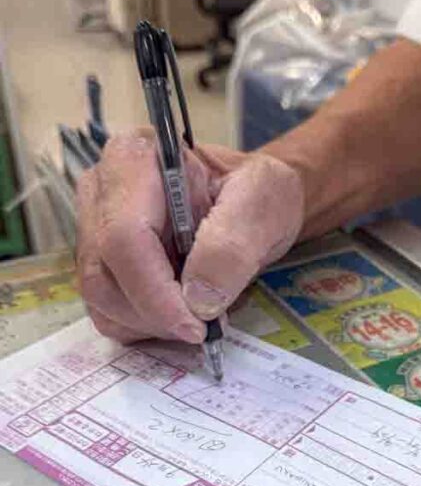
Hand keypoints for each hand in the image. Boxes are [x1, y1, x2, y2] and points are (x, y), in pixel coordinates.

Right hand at [77, 129, 303, 343]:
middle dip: (156, 314)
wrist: (254, 203)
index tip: (196, 324)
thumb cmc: (256, 193)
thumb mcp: (262, 203)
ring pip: (100, 298)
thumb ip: (231, 244)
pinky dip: (144, 327)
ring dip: (151, 324)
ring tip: (197, 313)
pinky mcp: (100, 263)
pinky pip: (107, 312)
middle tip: (204, 324)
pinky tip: (179, 313)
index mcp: (134, 159)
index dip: (155, 292)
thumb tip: (198, 298)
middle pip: (103, 274)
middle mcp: (101, 191)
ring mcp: (94, 229)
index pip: (124, 237)